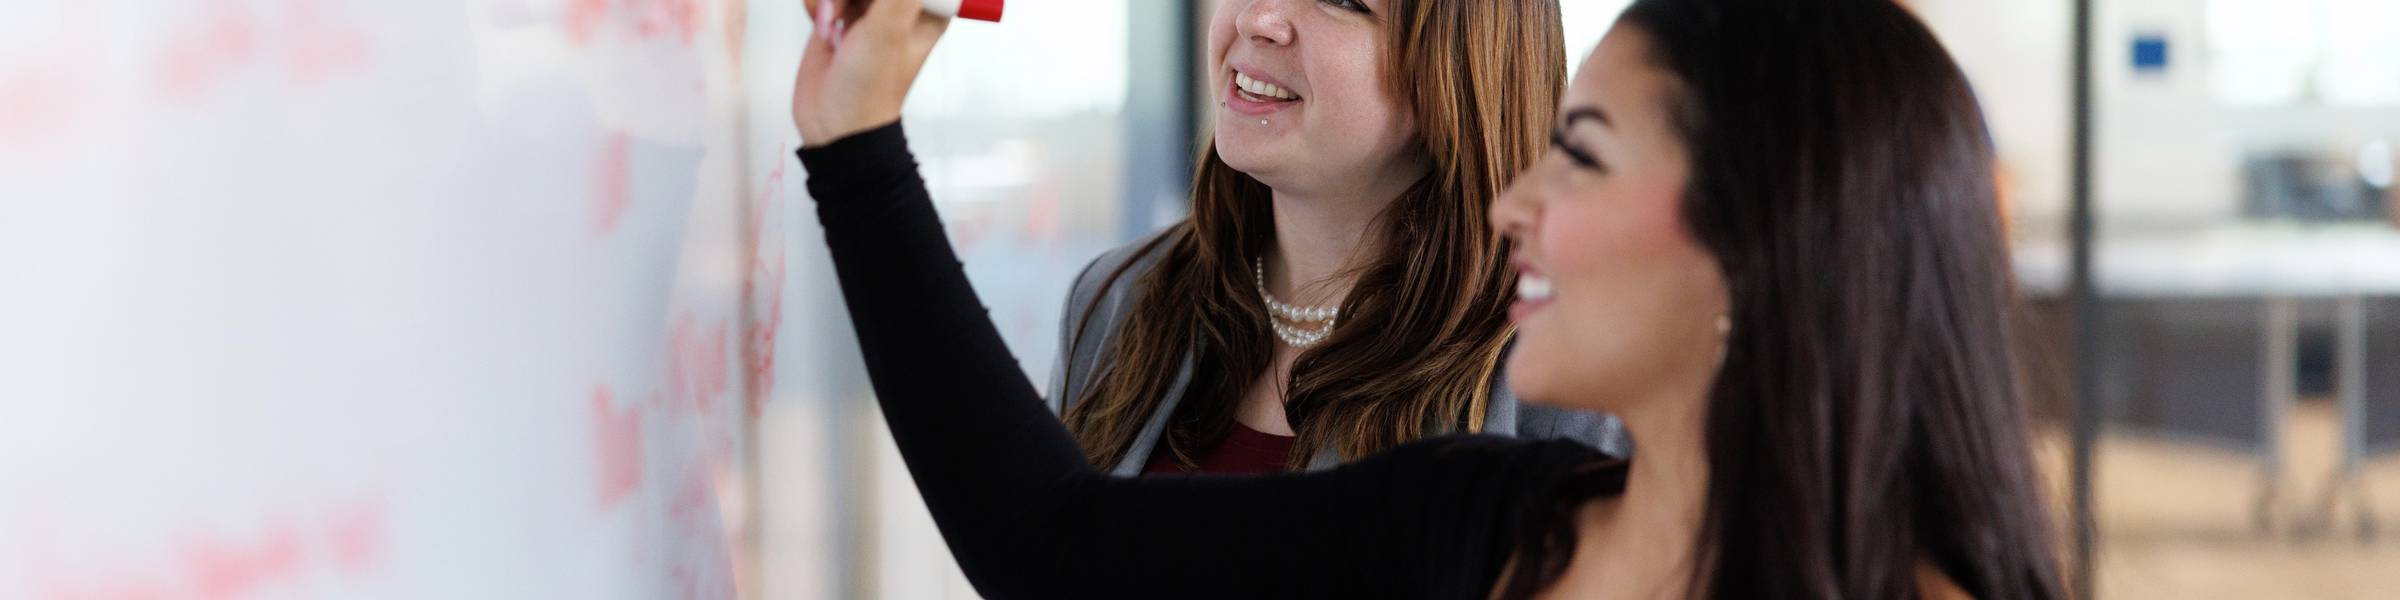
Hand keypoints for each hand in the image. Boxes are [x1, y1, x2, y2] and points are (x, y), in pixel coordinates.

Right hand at [793, 0, 950, 147]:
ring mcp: (867, 11)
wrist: (833, 123)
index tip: (870, 4)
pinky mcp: (838, 17)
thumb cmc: (870, 88)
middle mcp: (899, 6)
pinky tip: (821, 27)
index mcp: (926, 8)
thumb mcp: (888, 31)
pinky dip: (817, 3)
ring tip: (832, 25)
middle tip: (846, 12)